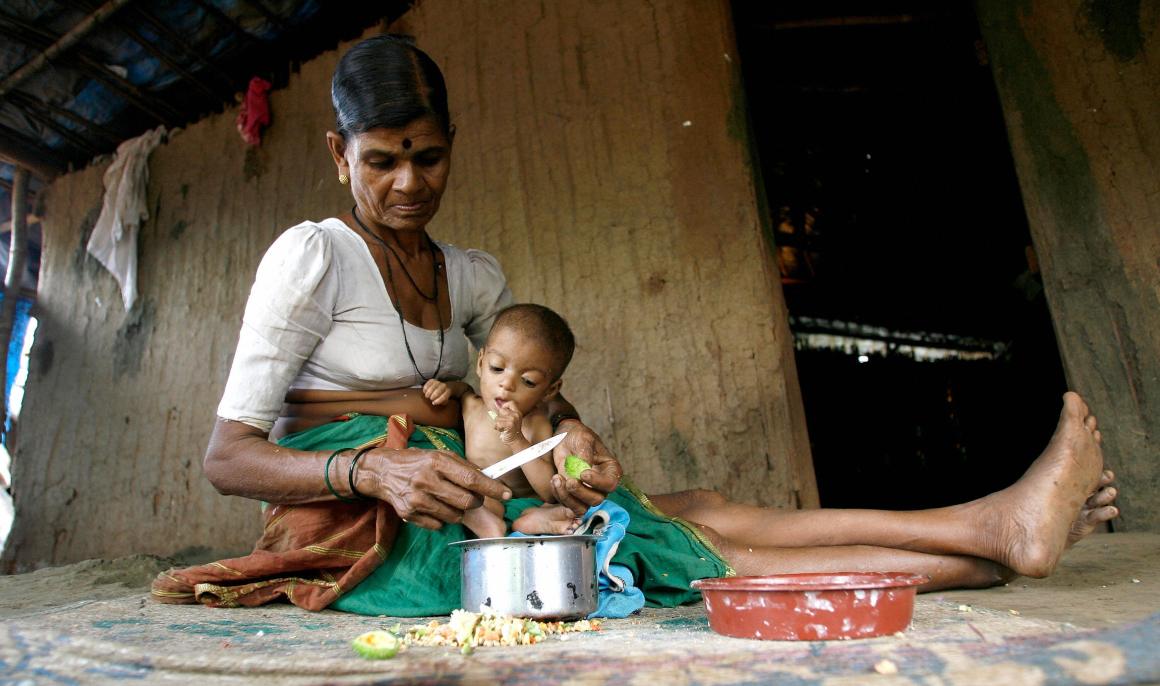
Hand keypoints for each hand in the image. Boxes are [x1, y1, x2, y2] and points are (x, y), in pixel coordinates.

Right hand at [361, 447, 510, 529]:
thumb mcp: (440, 456)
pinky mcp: (409, 514)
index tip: (507, 493)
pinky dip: (441, 518)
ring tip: (447, 498)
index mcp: (437, 462)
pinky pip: (439, 524)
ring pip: (455, 516)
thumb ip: (464, 468)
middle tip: (472, 497)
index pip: (471, 478)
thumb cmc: (418, 462)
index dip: (492, 488)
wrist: (383, 472)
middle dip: (475, 502)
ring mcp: (417, 499)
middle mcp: (426, 480)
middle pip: (467, 502)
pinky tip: (432, 505)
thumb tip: (491, 480)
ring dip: (458, 510)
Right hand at [423, 379, 451, 405]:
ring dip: (428, 392)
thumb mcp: (444, 400)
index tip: (433, 403)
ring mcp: (438, 382)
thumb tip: (435, 403)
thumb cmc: (442, 396)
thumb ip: (442, 402)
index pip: (444, 396)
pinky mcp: (432, 380)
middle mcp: (444, 385)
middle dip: (433, 396)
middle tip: (430, 399)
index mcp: (448, 391)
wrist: (443, 387)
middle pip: (438, 391)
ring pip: (432, 387)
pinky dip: (425, 388)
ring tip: (427, 396)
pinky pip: (428, 383)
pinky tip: (424, 392)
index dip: (438, 400)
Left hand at [493, 405, 525, 446]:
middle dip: (499, 418)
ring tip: (503, 429)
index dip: (505, 405)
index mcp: (517, 412)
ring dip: (498, 425)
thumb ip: (504, 413)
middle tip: (503, 425)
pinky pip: (498, 424)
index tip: (502, 413)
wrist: (515, 441)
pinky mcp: (510, 425)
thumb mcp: (509, 420)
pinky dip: (498, 428)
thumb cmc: (511, 431)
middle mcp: (516, 414)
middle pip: (501, 410)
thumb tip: (496, 403)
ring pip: (497, 418)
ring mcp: (514, 419)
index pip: (511, 403)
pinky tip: (502, 431)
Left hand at [549, 419, 621, 515]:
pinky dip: (559, 496)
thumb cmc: (576, 435)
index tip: (583, 473)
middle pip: (596, 499)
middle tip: (569, 480)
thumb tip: (584, 469)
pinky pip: (568, 505)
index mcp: (610, 469)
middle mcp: (600, 485)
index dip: (597, 482)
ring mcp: (587, 493)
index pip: (610, 483)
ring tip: (557, 479)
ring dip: (567, 497)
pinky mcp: (572, 496)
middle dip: (581, 492)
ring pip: (582, 507)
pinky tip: (554, 481)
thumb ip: (584, 453)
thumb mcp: (582, 437)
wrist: (561, 437)